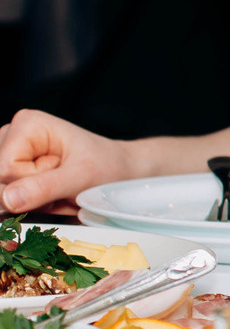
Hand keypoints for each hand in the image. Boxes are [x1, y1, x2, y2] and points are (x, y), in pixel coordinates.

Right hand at [0, 109, 132, 212]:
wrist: (118, 172)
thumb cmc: (105, 167)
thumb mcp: (80, 177)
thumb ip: (44, 187)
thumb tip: (7, 199)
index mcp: (27, 125)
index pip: (6, 169)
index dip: (32, 182)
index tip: (62, 175)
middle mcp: (12, 135)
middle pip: (0, 181)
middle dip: (30, 194)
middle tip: (61, 185)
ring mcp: (9, 152)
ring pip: (2, 193)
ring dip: (31, 200)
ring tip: (58, 188)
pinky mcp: (11, 170)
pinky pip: (8, 199)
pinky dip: (30, 203)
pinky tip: (50, 194)